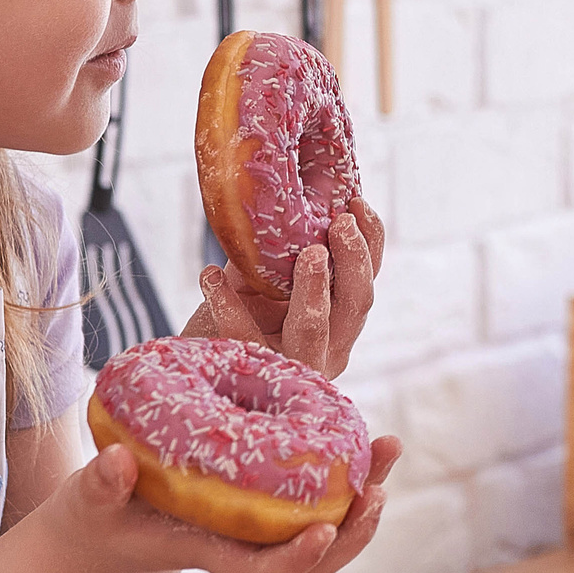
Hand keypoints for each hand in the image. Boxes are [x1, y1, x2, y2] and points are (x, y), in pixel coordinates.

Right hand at [37, 434, 403, 572]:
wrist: (98, 529)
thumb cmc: (94, 517)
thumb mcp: (88, 499)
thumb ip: (99, 484)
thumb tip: (117, 462)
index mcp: (206, 551)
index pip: (259, 571)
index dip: (294, 559)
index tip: (324, 531)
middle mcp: (241, 545)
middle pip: (311, 559)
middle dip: (354, 528)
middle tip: (380, 485)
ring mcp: (256, 529)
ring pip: (325, 533)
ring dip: (363, 499)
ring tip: (387, 450)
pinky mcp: (262, 505)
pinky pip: (316, 502)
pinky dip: (345, 477)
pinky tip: (362, 440)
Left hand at [181, 198, 384, 378]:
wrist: (203, 372)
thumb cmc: (240, 322)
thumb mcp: (266, 286)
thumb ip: (280, 253)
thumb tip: (282, 200)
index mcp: (340, 323)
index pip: (366, 281)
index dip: (371, 244)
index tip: (356, 203)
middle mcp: (328, 347)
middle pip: (356, 305)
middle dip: (353, 262)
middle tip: (340, 224)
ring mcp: (294, 365)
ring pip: (314, 328)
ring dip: (315, 290)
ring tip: (311, 254)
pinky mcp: (253, 370)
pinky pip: (244, 337)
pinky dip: (228, 304)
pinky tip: (210, 276)